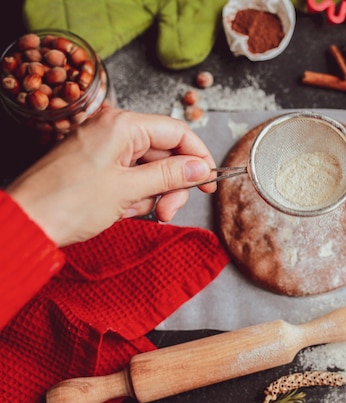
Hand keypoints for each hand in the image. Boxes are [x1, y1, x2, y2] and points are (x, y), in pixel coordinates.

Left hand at [6, 107, 216, 245]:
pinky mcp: (97, 164)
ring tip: (138, 213)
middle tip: (169, 211)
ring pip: (149, 168)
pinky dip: (133, 195)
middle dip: (171, 185)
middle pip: (165, 152)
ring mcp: (104, 147)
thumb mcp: (130, 189)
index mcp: (122, 125)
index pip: (178, 132)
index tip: (209, 182)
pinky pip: (130, 176)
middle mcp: (114, 129)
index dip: (198, 158)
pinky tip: (121, 211)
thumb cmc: (68, 202)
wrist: (26, 223)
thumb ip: (171, 175)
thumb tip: (201, 168)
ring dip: (151, 194)